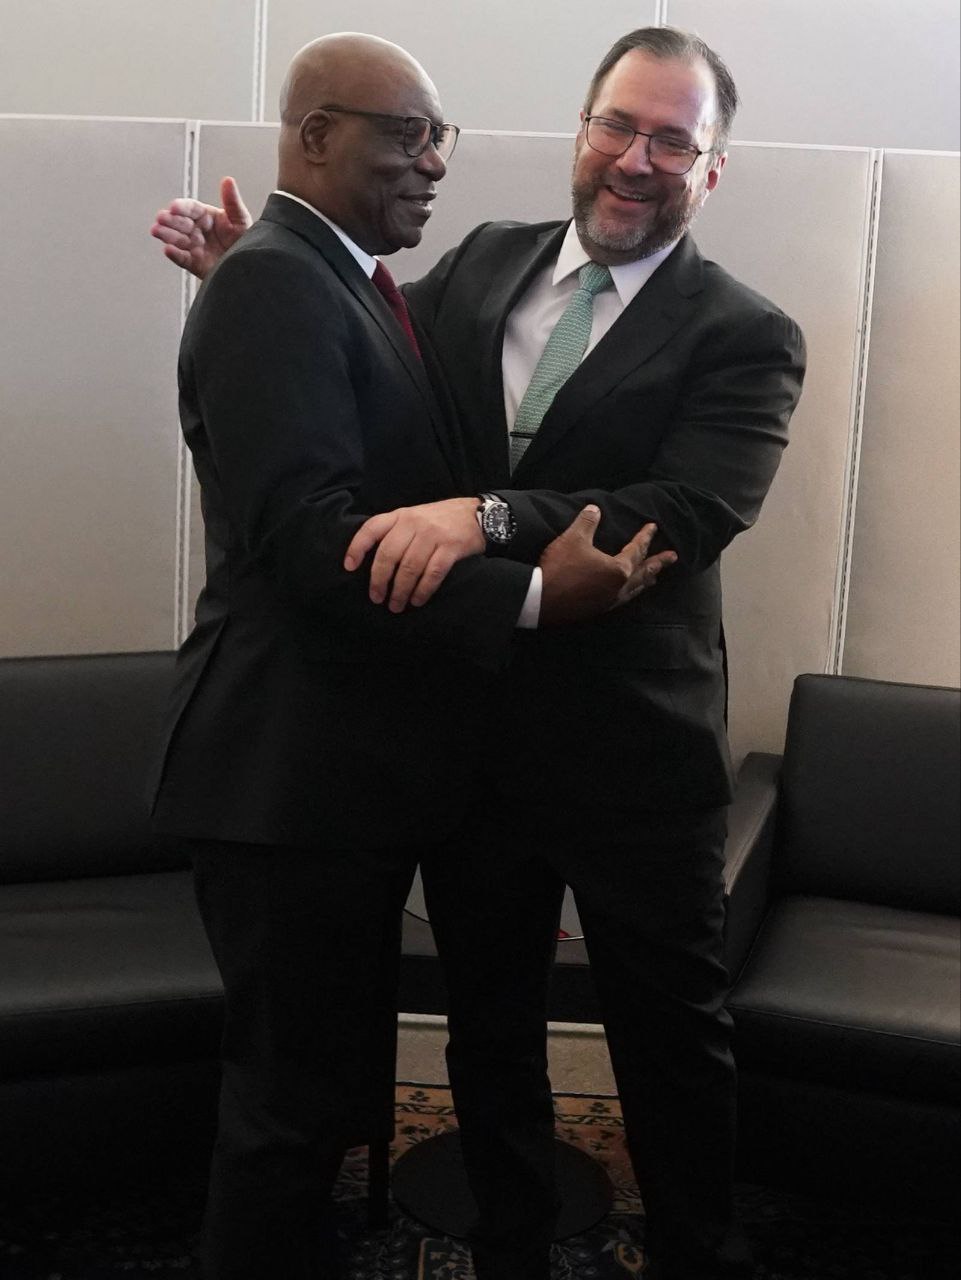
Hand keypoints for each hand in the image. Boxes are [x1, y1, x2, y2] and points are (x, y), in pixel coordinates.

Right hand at [149, 176, 251, 278]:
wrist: (248, 265)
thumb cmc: (244, 241)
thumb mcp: (241, 219)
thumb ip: (232, 201)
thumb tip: (228, 181)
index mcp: (206, 216)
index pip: (191, 208)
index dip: (182, 207)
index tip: (174, 206)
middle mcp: (197, 230)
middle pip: (180, 223)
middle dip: (169, 220)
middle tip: (161, 218)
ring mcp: (195, 247)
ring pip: (177, 239)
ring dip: (167, 235)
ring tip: (157, 231)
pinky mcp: (195, 263)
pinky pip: (183, 259)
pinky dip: (175, 254)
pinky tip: (168, 249)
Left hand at [344, 498, 484, 611]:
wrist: (476, 514)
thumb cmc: (440, 521)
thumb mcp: (414, 517)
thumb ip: (396, 532)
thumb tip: (374, 564)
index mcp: (400, 515)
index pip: (371, 529)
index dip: (357, 548)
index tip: (349, 567)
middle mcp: (414, 523)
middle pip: (388, 554)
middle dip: (379, 580)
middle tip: (377, 598)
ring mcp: (433, 535)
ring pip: (409, 567)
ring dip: (401, 591)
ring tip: (396, 605)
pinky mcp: (451, 548)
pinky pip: (433, 573)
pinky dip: (423, 590)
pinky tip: (417, 601)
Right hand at [538, 508, 676, 625]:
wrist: (539, 599)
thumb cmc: (559, 568)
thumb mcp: (573, 539)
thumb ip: (587, 522)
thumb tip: (594, 509)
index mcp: (618, 570)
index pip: (636, 550)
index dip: (645, 537)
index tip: (654, 527)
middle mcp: (618, 588)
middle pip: (643, 573)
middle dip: (658, 563)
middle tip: (672, 557)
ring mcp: (608, 601)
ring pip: (634, 590)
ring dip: (645, 581)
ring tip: (654, 578)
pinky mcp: (597, 609)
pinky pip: (622, 599)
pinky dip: (630, 592)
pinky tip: (625, 592)